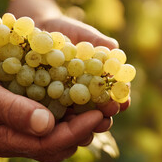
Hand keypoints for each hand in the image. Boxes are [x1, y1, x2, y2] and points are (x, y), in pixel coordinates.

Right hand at [0, 9, 103, 161]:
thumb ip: (12, 110)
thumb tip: (47, 125)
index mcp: (3, 140)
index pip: (47, 145)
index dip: (75, 131)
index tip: (98, 114)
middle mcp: (14, 140)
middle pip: (57, 144)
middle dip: (85, 129)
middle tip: (109, 111)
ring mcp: (18, 130)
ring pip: (57, 135)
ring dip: (81, 122)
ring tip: (102, 106)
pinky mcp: (22, 117)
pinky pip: (51, 121)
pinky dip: (68, 112)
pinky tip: (82, 98)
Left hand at [8, 0, 130, 132]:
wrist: (38, 30)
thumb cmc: (65, 30)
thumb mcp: (81, 33)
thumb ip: (97, 42)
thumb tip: (113, 48)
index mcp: (99, 81)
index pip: (114, 94)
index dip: (120, 99)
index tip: (123, 102)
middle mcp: (85, 96)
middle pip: (98, 112)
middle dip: (103, 117)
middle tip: (106, 118)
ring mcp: (65, 103)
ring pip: (77, 121)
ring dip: (83, 127)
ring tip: (86, 130)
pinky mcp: (44, 105)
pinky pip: (51, 116)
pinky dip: (55, 122)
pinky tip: (55, 125)